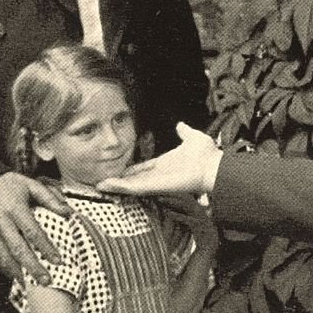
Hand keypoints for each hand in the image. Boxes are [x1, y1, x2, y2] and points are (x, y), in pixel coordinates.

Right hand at [0, 172, 71, 283]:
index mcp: (15, 209)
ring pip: (4, 258)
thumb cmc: (11, 185)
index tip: (58, 261)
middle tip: (47, 281)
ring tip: (32, 285)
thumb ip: (50, 199)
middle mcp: (1, 222)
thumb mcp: (32, 185)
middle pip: (18, 250)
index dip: (46, 248)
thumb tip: (69, 213)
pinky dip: (4, 270)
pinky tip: (16, 277)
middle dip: (33, 267)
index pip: (33, 232)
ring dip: (18, 273)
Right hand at [97, 122, 221, 195]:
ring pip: (132, 185)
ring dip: (115, 185)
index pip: (143, 168)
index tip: (117, 169)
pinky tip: (107, 185)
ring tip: (98, 185)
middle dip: (119, 180)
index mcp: (164, 164)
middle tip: (101, 181)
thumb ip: (184, 132)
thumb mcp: (192, 138)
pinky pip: (136, 187)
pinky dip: (121, 186)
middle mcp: (159, 174)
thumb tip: (181, 125)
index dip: (130, 170)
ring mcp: (157, 181)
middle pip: (134, 179)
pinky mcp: (156, 186)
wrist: (214, 165)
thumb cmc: (207, 155)